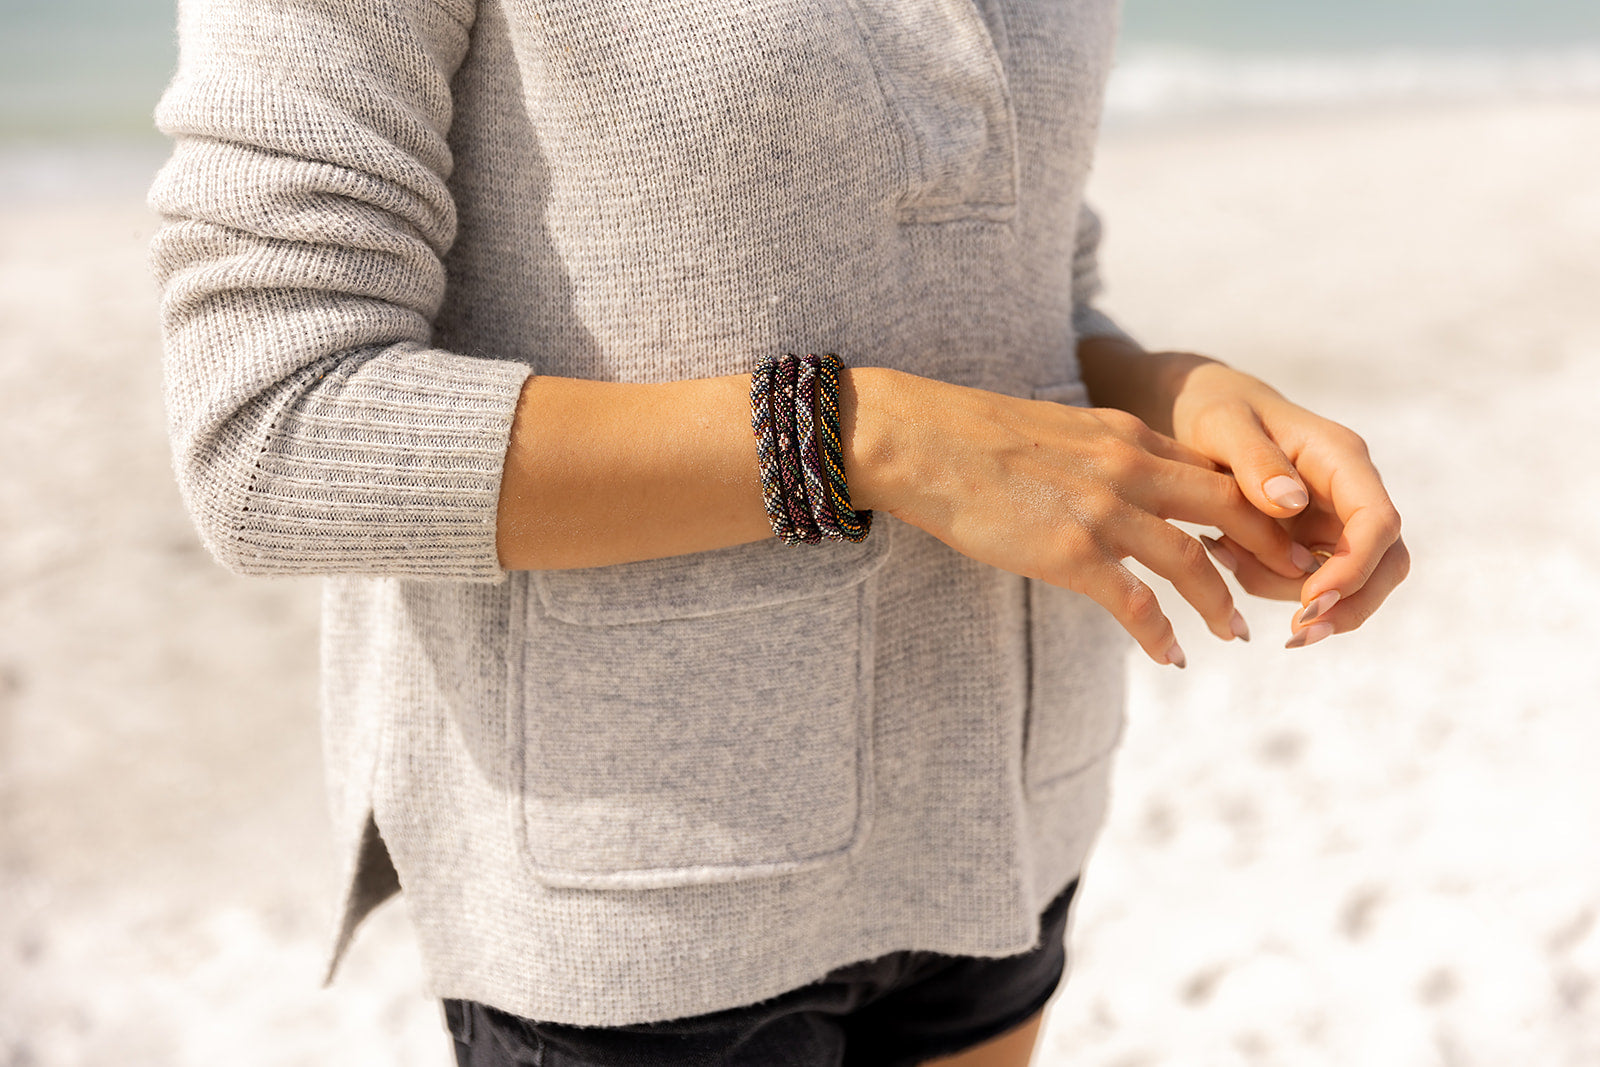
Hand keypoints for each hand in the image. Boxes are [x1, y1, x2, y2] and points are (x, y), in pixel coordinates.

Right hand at [849, 369, 1311, 666]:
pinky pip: (1136, 603)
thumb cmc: (970, 437)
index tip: (1277, 535)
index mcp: (1126, 434)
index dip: (1256, 505)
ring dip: (1223, 604)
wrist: (919, 439)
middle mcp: (1129, 466)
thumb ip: (1099, 456)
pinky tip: (1171, 658)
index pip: (1213, 469)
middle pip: (1230, 508)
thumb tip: (1118, 486)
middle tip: (1300, 583)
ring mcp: (1103, 510)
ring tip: (1238, 634)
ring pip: (1194, 561)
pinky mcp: (1071, 551)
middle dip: (1271, 550)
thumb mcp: (1057, 430)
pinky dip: (1161, 635)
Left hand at [1164, 358, 1409, 646]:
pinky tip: (1225, 552)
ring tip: (1223, 552)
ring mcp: (1336, 519)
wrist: (1207, 411)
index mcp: (1341, 457)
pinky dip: (1266, 582)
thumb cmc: (1216, 409)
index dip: (1355, 568)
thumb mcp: (1222, 425)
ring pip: (1346, 583)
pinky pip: (1304, 580)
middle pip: (1385, 564)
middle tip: (1295, 634)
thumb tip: (1291, 503)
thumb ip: (1254, 461)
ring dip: (1288, 591)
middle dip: (1349, 605)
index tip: (1312, 602)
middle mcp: (1350, 491)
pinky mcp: (1313, 540)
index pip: (1377, 521)